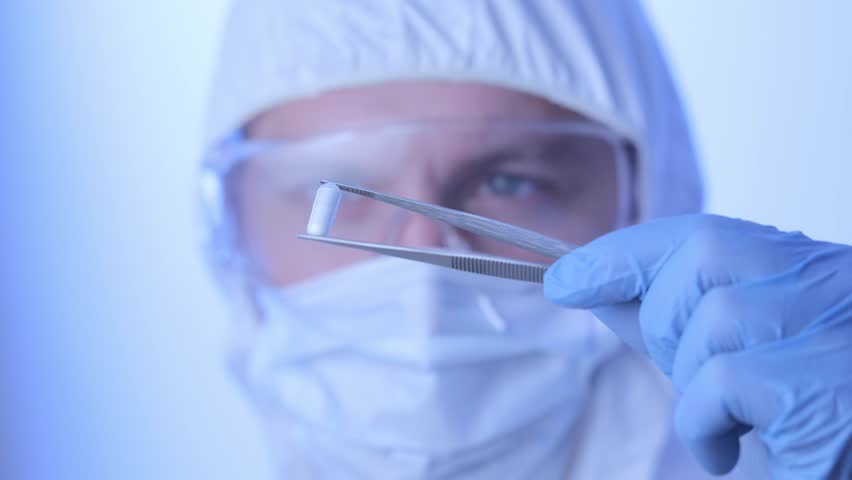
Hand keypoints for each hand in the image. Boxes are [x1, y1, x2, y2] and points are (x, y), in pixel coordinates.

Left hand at [544, 214, 851, 477]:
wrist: (851, 479)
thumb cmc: (792, 420)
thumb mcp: (730, 355)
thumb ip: (671, 316)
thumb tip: (586, 285)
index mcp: (813, 271)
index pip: (708, 233)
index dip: (625, 254)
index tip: (566, 280)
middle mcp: (837, 284)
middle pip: (705, 259)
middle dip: (662, 319)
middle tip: (682, 373)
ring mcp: (840, 330)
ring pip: (716, 318)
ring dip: (691, 379)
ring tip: (722, 421)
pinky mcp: (828, 388)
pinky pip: (725, 381)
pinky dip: (702, 423)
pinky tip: (723, 452)